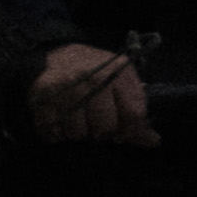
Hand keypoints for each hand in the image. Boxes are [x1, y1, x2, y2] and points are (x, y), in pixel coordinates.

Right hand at [30, 43, 157, 149]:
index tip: (122, 132)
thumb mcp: (120, 83)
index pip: (134, 113)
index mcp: (119, 73)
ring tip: (76, 121)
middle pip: (104, 127)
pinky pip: (52, 131)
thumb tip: (153, 141)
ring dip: (77, 133)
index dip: (130, 130)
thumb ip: (135, 111)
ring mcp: (67, 87)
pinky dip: (56, 133)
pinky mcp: (43, 96)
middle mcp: (94, 78)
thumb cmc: (95, 73)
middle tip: (96, 126)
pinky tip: (60, 122)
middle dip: (102, 133)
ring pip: (78, 132)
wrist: (55, 54)